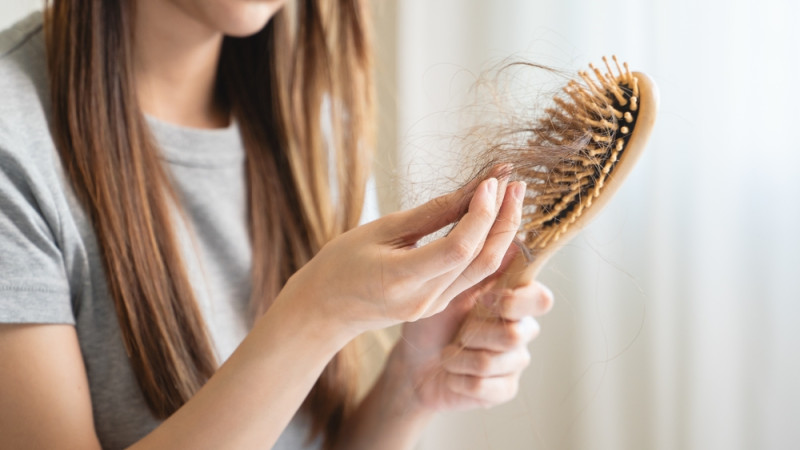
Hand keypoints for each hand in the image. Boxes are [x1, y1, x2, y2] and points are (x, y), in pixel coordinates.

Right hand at [278, 177, 524, 335]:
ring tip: (512, 195)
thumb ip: (429, 215)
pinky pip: (472, 275)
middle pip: (481, 261)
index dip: (480, 214)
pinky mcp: (438, 305)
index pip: (458, 249)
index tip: (490, 181)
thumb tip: (471, 190)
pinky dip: (487, 246)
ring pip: (484, 270)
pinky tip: (493, 220)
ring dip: (502, 232)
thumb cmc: (342, 264)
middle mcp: (425, 299)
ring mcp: (434, 307)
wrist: (325, 310)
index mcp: (402, 279)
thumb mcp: (380, 231)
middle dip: (504, 220)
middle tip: (515, 182)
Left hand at [393, 264, 553, 411]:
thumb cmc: (432, 319)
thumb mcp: (447, 288)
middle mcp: (521, 329)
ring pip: (495, 360)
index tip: (485, 299)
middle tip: (460, 330)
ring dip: (460, 356)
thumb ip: (476, 266)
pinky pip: (484, 386)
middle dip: (479, 331)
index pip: (540, 299)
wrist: (413, 362)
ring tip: (448, 350)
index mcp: (514, 300)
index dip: (516, 301)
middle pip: (519, 333)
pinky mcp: (504, 388)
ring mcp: (515, 361)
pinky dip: (458, 378)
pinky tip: (451, 372)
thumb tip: (505, 239)